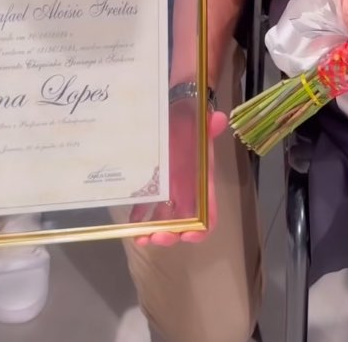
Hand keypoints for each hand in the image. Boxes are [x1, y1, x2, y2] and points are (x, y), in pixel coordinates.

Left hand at [130, 100, 225, 246]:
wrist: (174, 111)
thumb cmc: (189, 120)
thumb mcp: (200, 122)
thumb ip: (209, 124)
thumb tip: (217, 118)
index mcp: (202, 182)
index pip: (208, 213)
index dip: (201, 229)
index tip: (188, 235)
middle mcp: (186, 191)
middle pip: (183, 222)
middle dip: (171, 235)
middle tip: (157, 237)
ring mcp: (168, 190)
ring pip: (163, 219)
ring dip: (153, 232)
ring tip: (140, 237)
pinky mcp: (152, 184)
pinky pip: (145, 206)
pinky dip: (138, 217)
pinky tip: (130, 223)